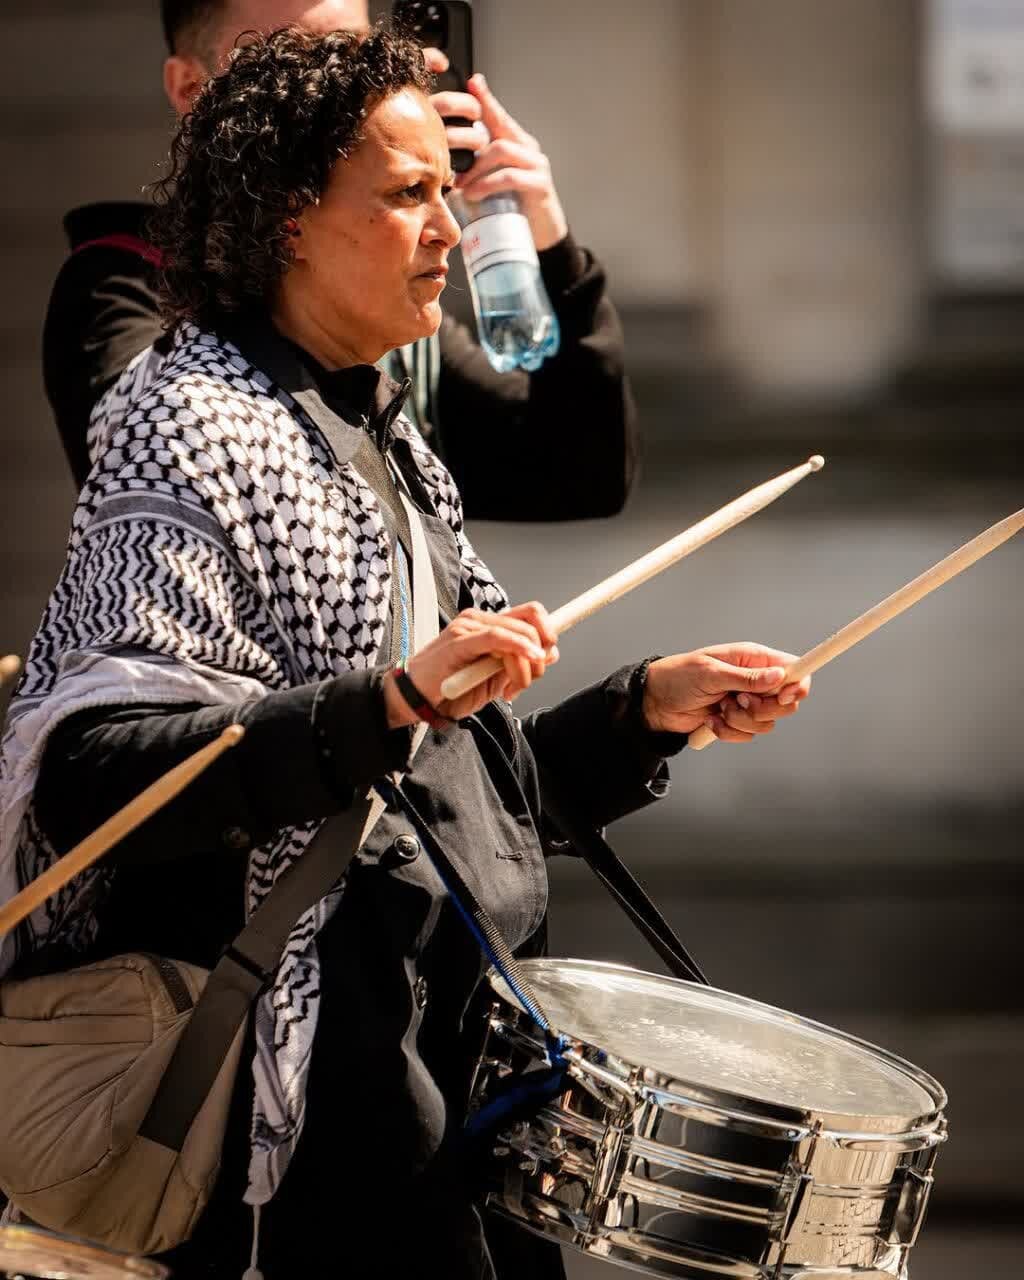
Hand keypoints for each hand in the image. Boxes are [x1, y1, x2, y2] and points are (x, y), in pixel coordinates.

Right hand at [382, 601, 558, 726]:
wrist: (416, 699)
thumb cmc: (452, 689)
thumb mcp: (495, 679)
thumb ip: (520, 663)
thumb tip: (550, 652)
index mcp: (489, 625)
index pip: (530, 614)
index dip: (549, 630)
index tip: (551, 655)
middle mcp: (479, 620)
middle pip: (531, 622)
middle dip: (540, 654)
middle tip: (525, 682)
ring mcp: (469, 627)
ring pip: (519, 633)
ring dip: (526, 666)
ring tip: (508, 690)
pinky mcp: (460, 640)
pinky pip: (498, 637)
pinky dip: (518, 647)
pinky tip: (527, 659)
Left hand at [424, 53, 568, 251]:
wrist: (541, 237)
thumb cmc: (513, 210)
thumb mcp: (492, 186)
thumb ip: (477, 172)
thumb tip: (444, 168)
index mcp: (516, 144)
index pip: (499, 116)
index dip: (486, 98)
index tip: (472, 82)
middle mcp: (528, 149)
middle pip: (498, 130)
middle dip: (469, 146)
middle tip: (449, 167)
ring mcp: (537, 165)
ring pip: (502, 151)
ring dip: (476, 168)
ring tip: (460, 186)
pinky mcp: (541, 185)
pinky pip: (511, 177)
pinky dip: (489, 184)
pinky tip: (474, 194)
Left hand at [642, 644, 811, 742]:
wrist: (656, 702)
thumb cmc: (678, 676)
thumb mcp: (712, 673)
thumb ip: (747, 678)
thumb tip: (780, 675)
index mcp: (753, 659)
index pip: (794, 669)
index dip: (797, 685)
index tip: (783, 696)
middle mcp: (755, 680)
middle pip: (786, 702)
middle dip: (763, 708)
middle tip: (739, 702)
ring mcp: (746, 702)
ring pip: (766, 722)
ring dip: (740, 721)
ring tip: (719, 709)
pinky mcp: (736, 720)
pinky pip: (748, 734)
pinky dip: (728, 731)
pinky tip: (711, 720)